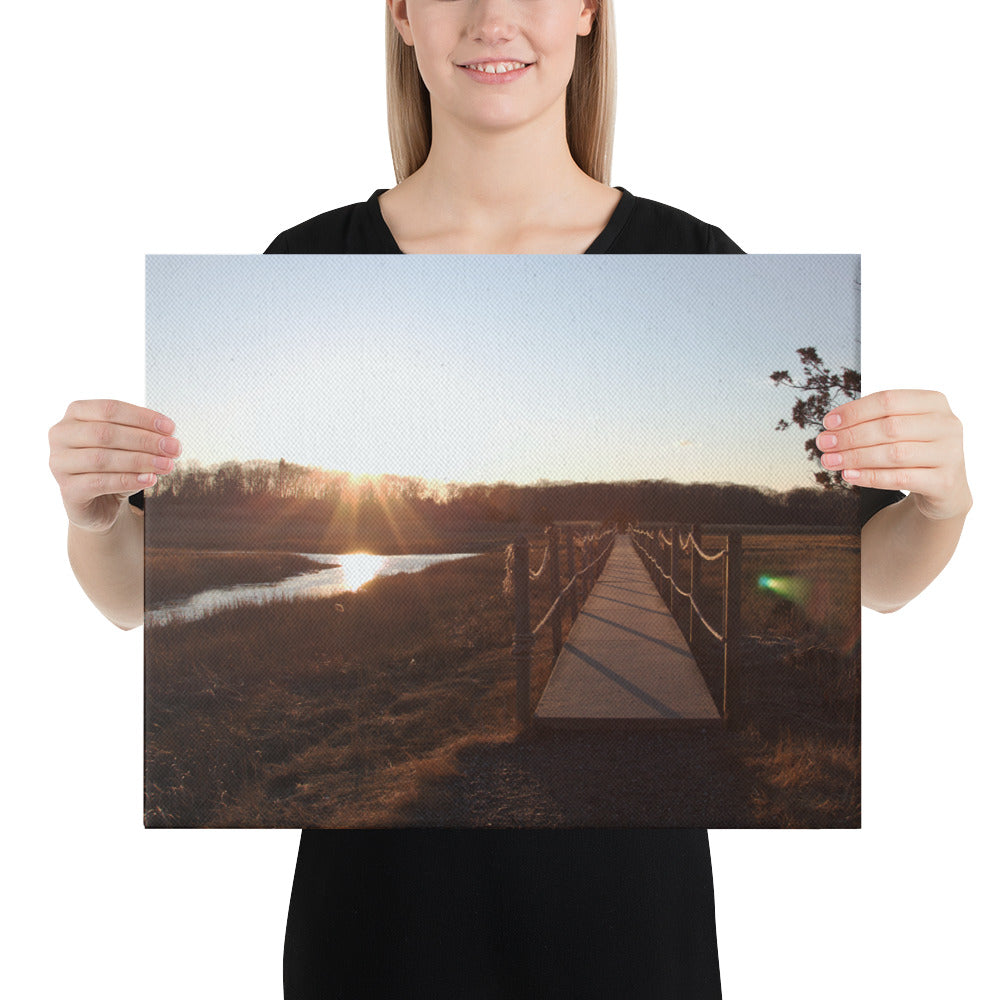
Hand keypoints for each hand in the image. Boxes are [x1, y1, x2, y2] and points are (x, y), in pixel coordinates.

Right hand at [49, 399, 180, 532]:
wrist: (100, 503)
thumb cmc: (115, 466)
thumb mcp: (129, 446)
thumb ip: (143, 437)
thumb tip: (168, 438)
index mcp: (76, 414)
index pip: (110, 409)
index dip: (142, 417)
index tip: (170, 428)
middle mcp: (61, 435)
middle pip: (106, 433)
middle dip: (145, 440)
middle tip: (174, 448)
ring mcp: (59, 463)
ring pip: (102, 458)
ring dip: (140, 461)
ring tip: (167, 465)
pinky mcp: (67, 490)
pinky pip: (99, 483)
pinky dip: (128, 480)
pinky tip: (150, 479)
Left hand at [817, 389, 970, 520]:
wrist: (946, 488)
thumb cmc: (915, 451)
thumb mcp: (901, 428)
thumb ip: (873, 421)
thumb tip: (832, 426)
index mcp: (934, 403)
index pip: (888, 400)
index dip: (855, 411)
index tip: (828, 422)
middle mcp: (947, 425)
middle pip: (889, 427)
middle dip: (850, 436)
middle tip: (824, 444)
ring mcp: (950, 454)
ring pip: (894, 453)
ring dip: (855, 457)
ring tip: (830, 460)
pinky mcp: (945, 482)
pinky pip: (900, 478)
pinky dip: (870, 477)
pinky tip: (849, 475)